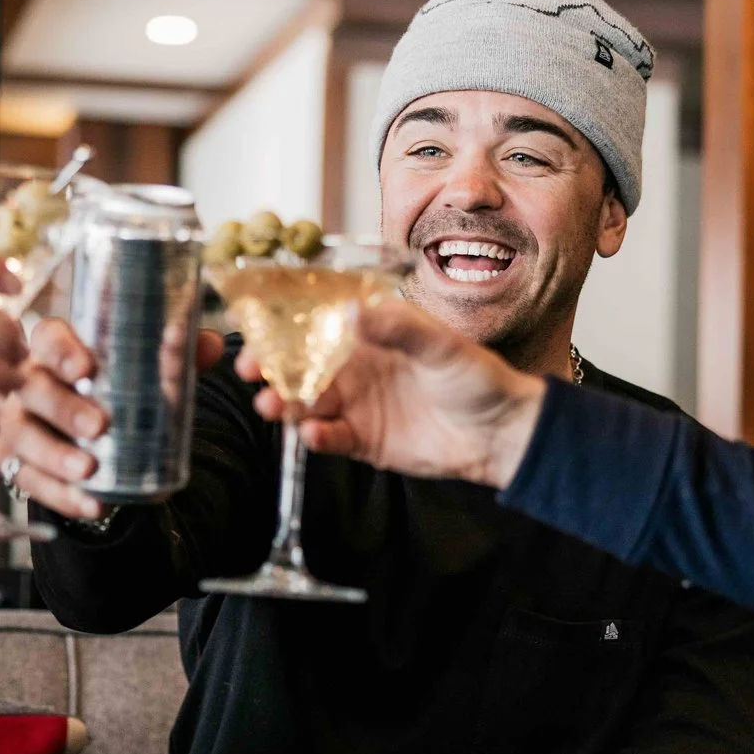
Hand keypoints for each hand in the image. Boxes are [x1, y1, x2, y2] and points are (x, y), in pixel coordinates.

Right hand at [0, 320, 224, 519]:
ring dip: (53, 455)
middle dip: (63, 407)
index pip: (47, 337)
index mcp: (56, 350)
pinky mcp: (16, 462)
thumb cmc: (116, 390)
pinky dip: (59, 495)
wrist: (96, 436)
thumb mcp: (146, 371)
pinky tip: (91, 504)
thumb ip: (179, 355)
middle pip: (32, 388)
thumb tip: (212, 346)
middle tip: (99, 425)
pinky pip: (27, 479)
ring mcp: (17, 423)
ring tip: (87, 471)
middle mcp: (28, 382)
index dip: (61, 350)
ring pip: (20, 436)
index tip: (86, 368)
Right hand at [241, 300, 546, 489]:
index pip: (316, 325)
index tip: (257, 328)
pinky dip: (316, 438)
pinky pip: (329, 438)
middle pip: (300, 366)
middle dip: (271, 369)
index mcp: (369, 334)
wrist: (501, 432)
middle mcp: (355, 367)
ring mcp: (356, 405)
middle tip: (252, 372)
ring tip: (272, 407)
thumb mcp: (442, 345)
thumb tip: (349, 312)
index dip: (283, 326)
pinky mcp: (362, 441)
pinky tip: (312, 435)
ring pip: (307, 403)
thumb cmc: (477, 377)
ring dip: (285, 404)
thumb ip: (397, 328)